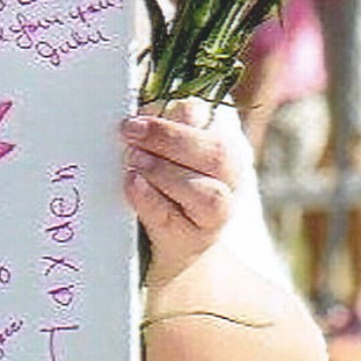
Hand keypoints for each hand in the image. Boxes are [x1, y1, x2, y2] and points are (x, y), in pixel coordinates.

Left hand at [121, 97, 242, 282]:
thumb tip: (139, 116)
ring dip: (164, 171)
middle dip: (170, 139)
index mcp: (222, 145)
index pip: (207, 119)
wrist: (173, 245)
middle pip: (217, 154)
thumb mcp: (165, 152)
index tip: (138, 117)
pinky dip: (151, 199)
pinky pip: (174, 219)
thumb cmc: (165, 187)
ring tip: (133, 162)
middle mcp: (229, 180)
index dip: (175, 115)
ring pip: (206, 192)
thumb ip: (159, 132)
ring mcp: (216, 215)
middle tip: (131, 133)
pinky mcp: (191, 240)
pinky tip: (133, 185)